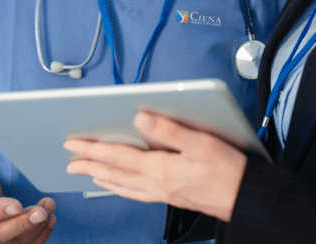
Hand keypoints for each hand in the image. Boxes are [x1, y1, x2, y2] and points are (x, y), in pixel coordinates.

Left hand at [63, 110, 245, 221]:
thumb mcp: (202, 142)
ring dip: (101, 177)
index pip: (117, 155)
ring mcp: (163, 193)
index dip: (92, 148)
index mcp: (161, 168)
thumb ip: (168, 129)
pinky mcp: (171, 197)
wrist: (246, 199)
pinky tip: (118, 186)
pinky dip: (120, 189)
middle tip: (69, 160)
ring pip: (123, 186)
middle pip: (114, 172)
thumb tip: (139, 116)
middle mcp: (157, 183)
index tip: (73, 143)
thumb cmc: (230, 171)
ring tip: (86, 173)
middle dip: (89, 164)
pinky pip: (136, 194)